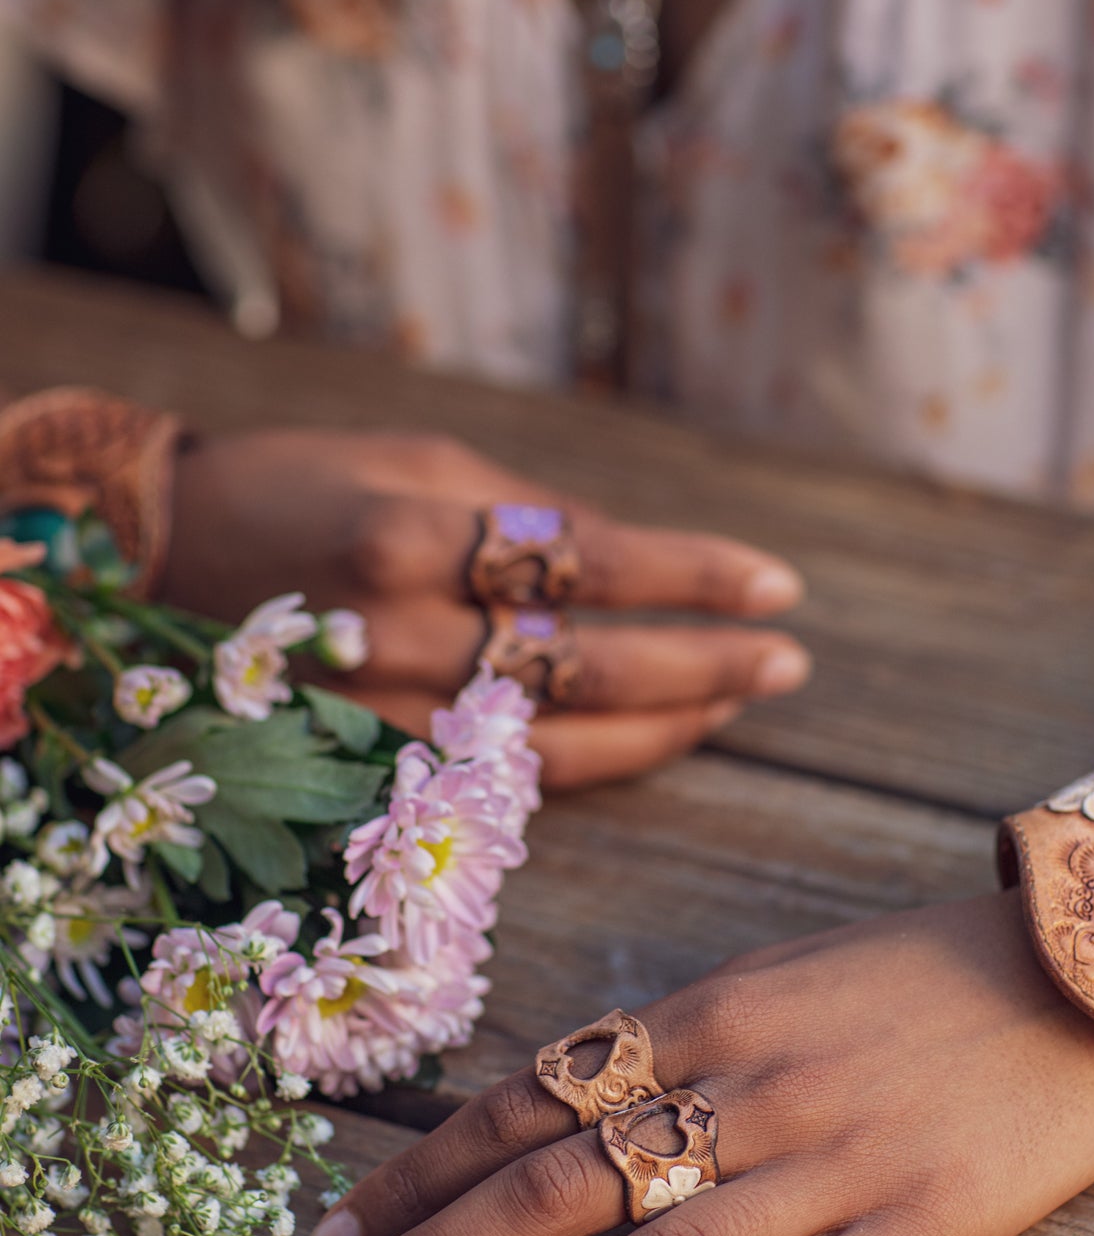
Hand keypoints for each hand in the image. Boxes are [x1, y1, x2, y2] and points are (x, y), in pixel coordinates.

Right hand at [161, 428, 807, 789]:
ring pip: (561, 739)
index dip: (695, 577)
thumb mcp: (413, 460)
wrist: (163, 562)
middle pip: (591, 664)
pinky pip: (512, 775)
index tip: (779, 584)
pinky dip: (596, 758)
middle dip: (705, 665)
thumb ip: (523, 511)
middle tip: (788, 661)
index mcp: (411, 537)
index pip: (591, 561)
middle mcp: (400, 635)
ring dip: (667, 723)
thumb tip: (637, 556)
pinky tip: (658, 736)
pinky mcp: (379, 764)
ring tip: (742, 697)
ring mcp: (388, 715)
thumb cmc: (299, 488)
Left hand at [291, 894, 1093, 1235]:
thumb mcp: (775, 973)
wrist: (1089, 964)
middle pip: (554, 1186)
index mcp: (703, 1013)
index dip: (417, 1175)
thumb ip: (666, 1039)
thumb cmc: (918, 971)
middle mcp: (747, 1086)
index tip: (329, 1235)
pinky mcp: (922, 1226)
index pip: (522, 1102)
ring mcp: (833, 1160)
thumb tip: (547, 1103)